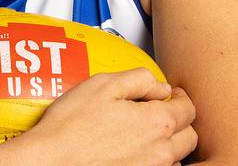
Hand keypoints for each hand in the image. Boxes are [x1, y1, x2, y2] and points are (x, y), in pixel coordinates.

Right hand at [19, 69, 197, 165]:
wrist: (49, 162)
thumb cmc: (69, 128)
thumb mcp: (103, 85)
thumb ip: (140, 79)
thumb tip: (158, 85)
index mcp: (155, 122)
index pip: (188, 108)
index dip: (181, 98)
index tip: (173, 96)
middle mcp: (159, 152)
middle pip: (189, 136)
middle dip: (180, 121)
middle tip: (164, 113)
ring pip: (176, 158)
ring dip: (169, 145)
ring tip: (148, 135)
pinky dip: (155, 162)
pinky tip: (137, 153)